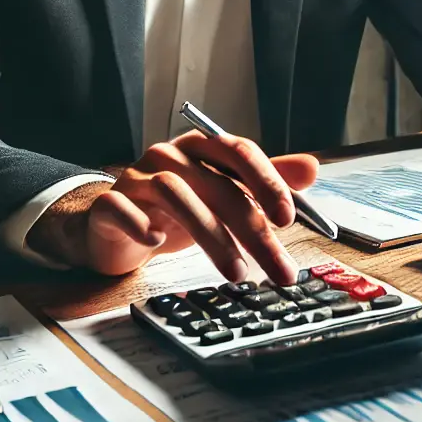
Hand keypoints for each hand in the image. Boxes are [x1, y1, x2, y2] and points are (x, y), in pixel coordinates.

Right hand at [28, 129, 318, 283]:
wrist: (112, 224)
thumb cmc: (175, 209)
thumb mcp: (223, 193)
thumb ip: (265, 180)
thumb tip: (312, 168)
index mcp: (201, 147)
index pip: (239, 152)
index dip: (266, 181)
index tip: (288, 219)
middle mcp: (170, 156)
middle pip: (217, 185)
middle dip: (253, 230)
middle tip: (279, 269)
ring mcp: (137, 178)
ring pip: (176, 197)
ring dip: (212, 237)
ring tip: (237, 273)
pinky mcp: (109, 204)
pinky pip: (121, 208)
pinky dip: (139, 224)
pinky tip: (156, 244)